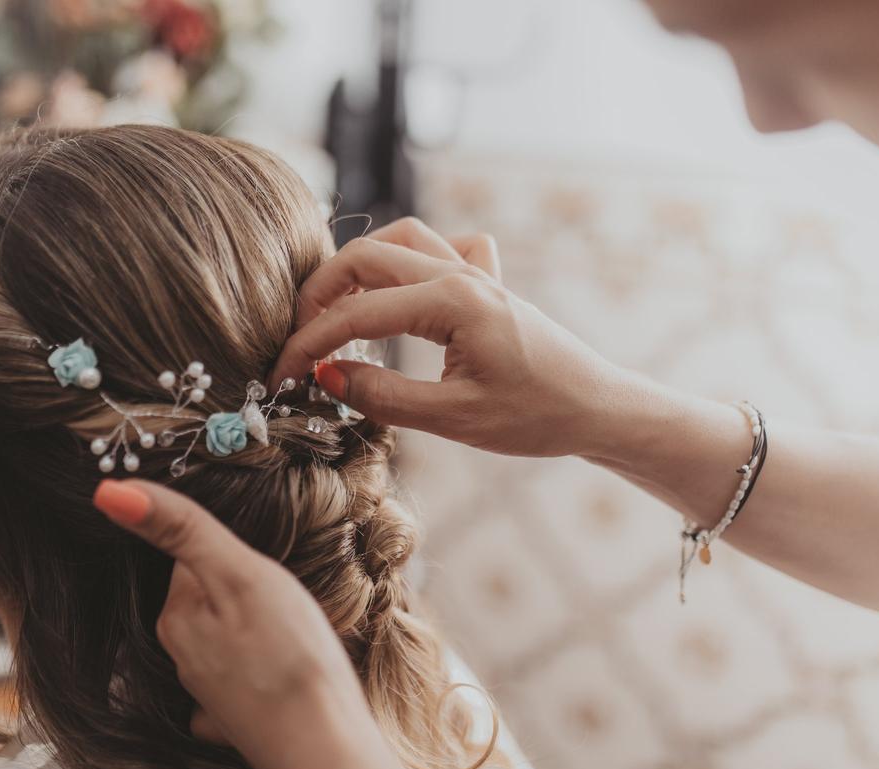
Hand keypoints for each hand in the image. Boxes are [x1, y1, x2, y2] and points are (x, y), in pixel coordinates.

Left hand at [91, 479, 464, 768]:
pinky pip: (244, 683)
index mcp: (178, 616)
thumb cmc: (291, 660)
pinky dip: (261, 676)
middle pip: (210, 598)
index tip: (266, 572)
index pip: (194, 558)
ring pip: (228, 639)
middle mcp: (182, 657)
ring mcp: (208, 695)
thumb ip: (182, 529)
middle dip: (245, 592)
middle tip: (285, 605)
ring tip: (293, 641)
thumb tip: (108, 491)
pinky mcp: (235, 725)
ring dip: (255, 633)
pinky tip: (284, 681)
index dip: (235, 555)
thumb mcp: (241, 575)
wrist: (326, 754)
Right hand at [269, 216, 626, 456]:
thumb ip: (385, 398)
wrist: (599, 409)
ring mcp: (476, 273)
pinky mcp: (486, 284)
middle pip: (366, 255)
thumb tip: (328, 377)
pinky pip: (443, 247)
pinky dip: (411, 259)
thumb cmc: (537, 417)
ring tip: (335, 313)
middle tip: (299, 341)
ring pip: (400, 239)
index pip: (356, 314)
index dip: (308, 344)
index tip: (279, 377)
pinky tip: (404, 295)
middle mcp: (461, 274)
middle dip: (320, 294)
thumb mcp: (455, 420)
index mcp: (452, 301)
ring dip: (358, 268)